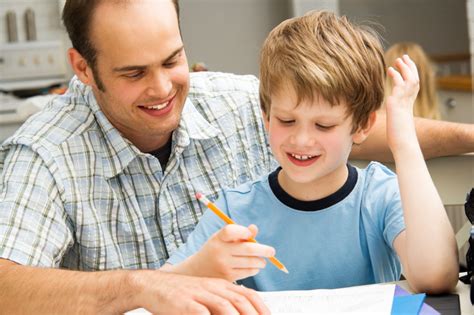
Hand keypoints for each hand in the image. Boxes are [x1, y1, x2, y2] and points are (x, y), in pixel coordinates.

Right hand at [133, 271, 269, 314]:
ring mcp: (199, 294)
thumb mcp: (206, 293)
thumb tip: (240, 311)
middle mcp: (213, 288)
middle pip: (240, 301)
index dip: (261, 307)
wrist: (153, 285)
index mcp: (220, 285)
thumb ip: (222, 301)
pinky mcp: (185, 303)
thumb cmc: (182, 293)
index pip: (248, 294)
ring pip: (225, 306)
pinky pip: (201, 312)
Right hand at [186, 224, 275, 281]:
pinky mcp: (227, 277)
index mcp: (218, 238)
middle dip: (264, 250)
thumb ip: (238, 233)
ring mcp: (223, 265)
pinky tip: (253, 267)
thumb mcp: (222, 239)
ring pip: (251, 262)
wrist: (196, 271)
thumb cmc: (214, 251)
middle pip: (248, 249)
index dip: (243, 231)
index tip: (249, 234)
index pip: (230, 231)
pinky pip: (248, 272)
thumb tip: (254, 229)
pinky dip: (254, 269)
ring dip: (261, 261)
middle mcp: (220, 251)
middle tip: (272, 251)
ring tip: (261, 261)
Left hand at [385, 54, 419, 150]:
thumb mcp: (395, 123)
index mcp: (408, 105)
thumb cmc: (398, 138)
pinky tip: (390, 69)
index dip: (410, 75)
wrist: (402, 143)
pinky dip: (396, 76)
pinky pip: (399, 85)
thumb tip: (386, 115)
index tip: (405, 66)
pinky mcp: (397, 103)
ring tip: (398, 59)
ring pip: (409, 79)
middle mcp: (408, 101)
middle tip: (404, 57)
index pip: (412, 86)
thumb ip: (392, 115)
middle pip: (414, 79)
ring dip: (404, 68)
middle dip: (410, 67)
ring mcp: (404, 101)